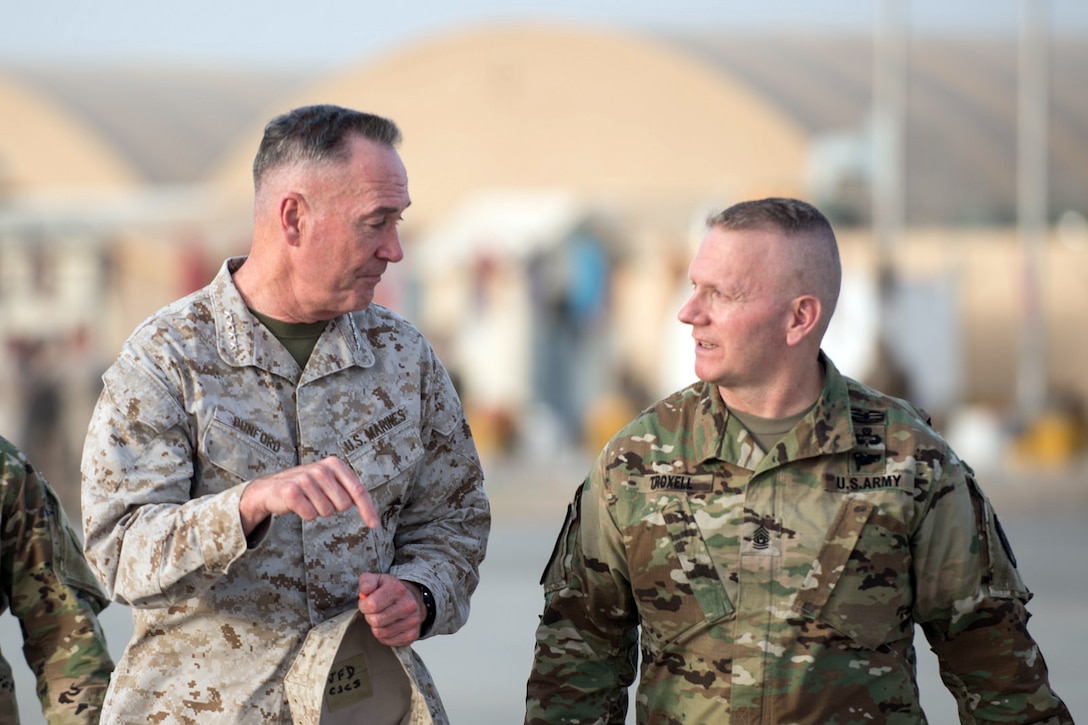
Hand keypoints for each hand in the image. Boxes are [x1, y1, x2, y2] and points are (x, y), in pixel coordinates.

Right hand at [238, 456, 378, 533]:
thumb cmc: (307, 486)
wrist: (272, 488)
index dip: (368, 509)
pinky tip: (299, 505)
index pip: (358, 490)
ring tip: (308, 500)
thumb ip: (349, 491)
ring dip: (318, 511)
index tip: (374, 524)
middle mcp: (321, 469)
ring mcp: (305, 479)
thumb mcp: (330, 482)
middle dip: (334, 508)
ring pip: (327, 512)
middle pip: (343, 505)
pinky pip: (310, 515)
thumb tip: (372, 513)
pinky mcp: (291, 492)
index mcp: (334, 465)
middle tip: (320, 500)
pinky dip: (306, 515)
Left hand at [356, 573, 425, 646]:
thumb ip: (367, 582)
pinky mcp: (412, 634)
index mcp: (397, 589)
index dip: (363, 606)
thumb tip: (364, 591)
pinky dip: (384, 636)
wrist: (412, 598)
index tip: (366, 603)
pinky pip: (387, 641)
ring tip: (382, 618)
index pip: (372, 605)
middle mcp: (408, 605)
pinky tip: (388, 625)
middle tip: (374, 611)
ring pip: (380, 633)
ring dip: (376, 627)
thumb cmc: (391, 590)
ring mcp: (412, 621)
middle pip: (375, 621)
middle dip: (370, 617)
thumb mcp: (377, 580)